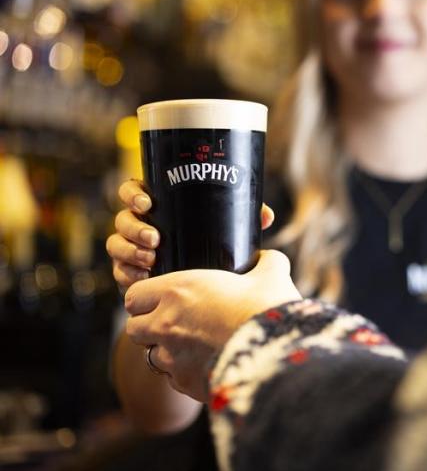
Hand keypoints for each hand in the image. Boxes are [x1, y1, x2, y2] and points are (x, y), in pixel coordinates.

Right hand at [106, 179, 275, 289]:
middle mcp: (139, 223)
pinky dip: (128, 275)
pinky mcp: (131, 271)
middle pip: (123, 220)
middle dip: (135, 229)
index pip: (132, 190)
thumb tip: (265, 216)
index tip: (148, 202)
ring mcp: (132, 248)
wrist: (207, 280)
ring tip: (152, 259)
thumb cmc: (214, 238)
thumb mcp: (227, 224)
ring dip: (130, 252)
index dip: (133, 194)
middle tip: (155, 239)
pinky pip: (120, 272)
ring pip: (117, 245)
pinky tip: (142, 277)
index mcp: (157, 204)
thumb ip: (245, 216)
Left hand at [124, 250, 301, 401]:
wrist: (277, 353)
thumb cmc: (269, 308)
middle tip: (175, 322)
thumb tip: (267, 257)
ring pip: (152, 356)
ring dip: (168, 351)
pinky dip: (186, 372)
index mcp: (176, 291)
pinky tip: (209, 364)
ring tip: (195, 345)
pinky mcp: (186, 384)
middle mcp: (165, 325)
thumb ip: (265, 261)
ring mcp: (172, 358)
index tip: (162, 299)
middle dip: (149, 326)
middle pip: (134, 328)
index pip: (134, 296)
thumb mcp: (271, 275)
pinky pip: (175, 379)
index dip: (146, 297)